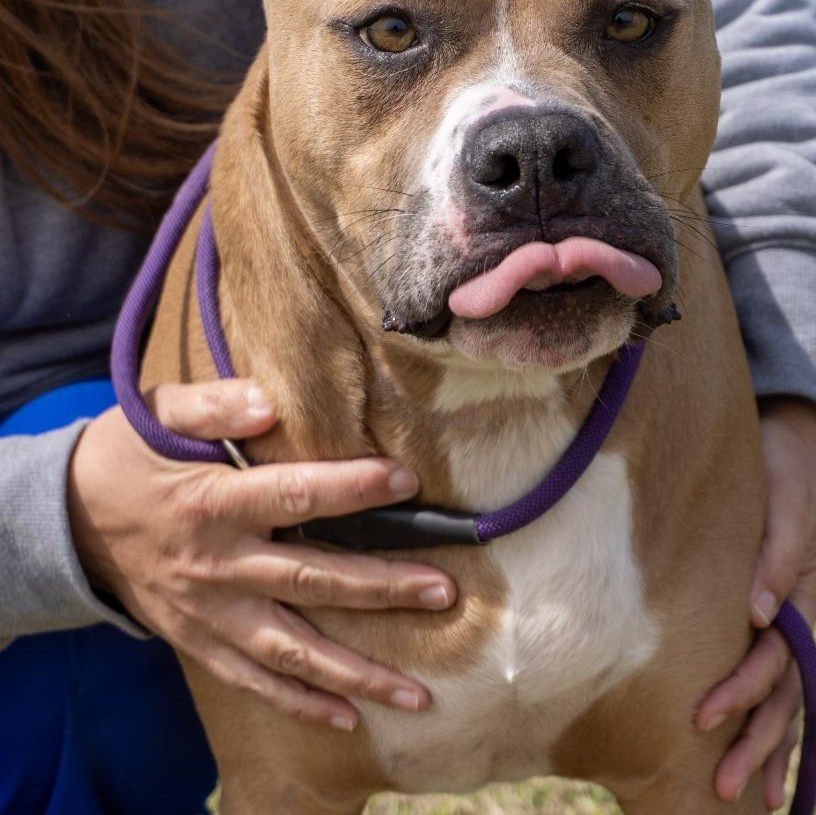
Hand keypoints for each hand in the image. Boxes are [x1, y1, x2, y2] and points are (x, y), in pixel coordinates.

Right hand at [68, 378, 455, 730]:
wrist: (65, 522)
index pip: (294, 494)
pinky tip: (349, 719)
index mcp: (213, 503)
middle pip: (312, 579)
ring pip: (293, 648)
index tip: (407, 479)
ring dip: (356, 672)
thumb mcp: (157, 414)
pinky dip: (300, 703)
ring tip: (416, 692)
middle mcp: (217, 566)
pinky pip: (253, 681)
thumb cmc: (126, 457)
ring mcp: (209, 613)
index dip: (352, 488)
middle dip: (382, 588)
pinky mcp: (199, 641)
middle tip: (444, 591)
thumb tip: (271, 402)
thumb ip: (214, 403)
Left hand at [696, 397, 815, 807]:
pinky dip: (759, 706)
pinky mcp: (763, 604)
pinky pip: (764, 665)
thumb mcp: (787, 504)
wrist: (786, 439)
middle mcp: (797, 614)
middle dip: (755, 742)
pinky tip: (740, 736)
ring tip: (739, 792)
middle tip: (724, 790)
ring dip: (763, 742)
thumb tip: (759, 616)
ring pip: (779, 690)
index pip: (774, 660)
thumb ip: (775, 556)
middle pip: (781, 692)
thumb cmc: (784, 469)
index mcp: (806, 594)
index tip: (704, 718)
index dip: (741, 691)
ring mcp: (785, 614)